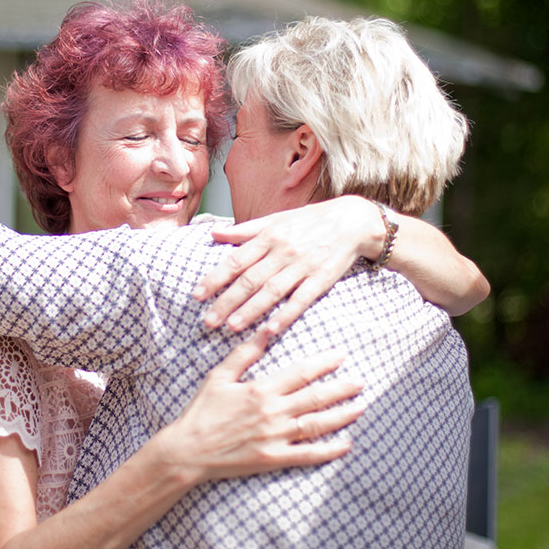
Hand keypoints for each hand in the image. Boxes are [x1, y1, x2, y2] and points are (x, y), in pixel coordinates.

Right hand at [157, 328, 364, 483]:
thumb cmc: (202, 411)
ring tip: (360, 407)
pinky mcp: (273, 458)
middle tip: (361, 381)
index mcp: (260, 389)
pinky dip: (329, 449)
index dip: (324, 363)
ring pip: (317, 424)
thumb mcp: (219, 376)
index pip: (301, 372)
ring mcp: (274, 437)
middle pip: (316, 397)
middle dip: (342, 388)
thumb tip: (266, 329)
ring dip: (342, 415)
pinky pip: (307, 454)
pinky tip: (346, 444)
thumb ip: (245, 353)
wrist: (188, 451)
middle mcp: (272, 412)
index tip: (341, 356)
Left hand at [192, 196, 382, 332]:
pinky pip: (301, 299)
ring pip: (272, 291)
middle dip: (227, 301)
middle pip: (250, 280)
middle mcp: (283, 251)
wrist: (352, 221)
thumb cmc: (309, 221)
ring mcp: (303, 266)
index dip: (215, 278)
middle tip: (208, 321)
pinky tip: (271, 329)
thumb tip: (214, 234)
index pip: (236, 260)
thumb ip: (245, 231)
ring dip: (251, 310)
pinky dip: (286, 314)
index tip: (196, 295)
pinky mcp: (321, 279)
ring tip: (232, 327)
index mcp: (269, 236)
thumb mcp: (276, 220)